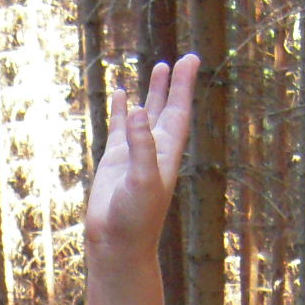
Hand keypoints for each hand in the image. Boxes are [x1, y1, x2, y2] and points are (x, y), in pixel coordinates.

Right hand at [85, 56, 199, 255]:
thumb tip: (139, 111)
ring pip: (145, 115)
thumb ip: (141, 146)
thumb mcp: (142, 181)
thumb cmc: (135, 219)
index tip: (190, 59)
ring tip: (157, 68)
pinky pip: (120, 128)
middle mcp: (154, 150)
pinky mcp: (114, 162)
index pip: (179, 111)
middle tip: (181, 59)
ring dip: (152, 93)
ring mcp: (134, 155)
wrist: (116, 245)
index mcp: (167, 153)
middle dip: (174, 84)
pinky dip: (122, 110)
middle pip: (167, 108)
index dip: (184, 85)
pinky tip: (123, 95)